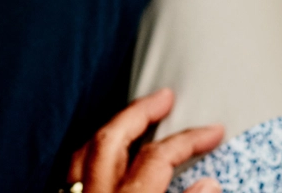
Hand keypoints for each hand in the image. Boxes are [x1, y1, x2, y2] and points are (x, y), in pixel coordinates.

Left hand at [67, 89, 222, 192]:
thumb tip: (208, 184)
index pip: (159, 157)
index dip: (189, 140)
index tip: (212, 132)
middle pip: (112, 138)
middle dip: (139, 112)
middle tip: (164, 97)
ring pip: (83, 151)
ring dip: (110, 128)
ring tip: (130, 117)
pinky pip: (69, 172)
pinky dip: (87, 155)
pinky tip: (98, 156)